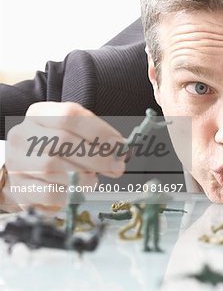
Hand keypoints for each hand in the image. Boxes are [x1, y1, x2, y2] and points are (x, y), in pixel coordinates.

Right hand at [4, 102, 125, 209]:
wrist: (28, 172)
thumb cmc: (57, 151)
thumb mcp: (75, 135)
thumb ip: (97, 138)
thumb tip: (120, 150)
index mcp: (40, 114)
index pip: (70, 116)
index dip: (99, 131)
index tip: (119, 145)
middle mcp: (23, 135)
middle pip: (63, 141)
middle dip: (97, 157)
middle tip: (116, 167)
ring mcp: (17, 162)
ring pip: (54, 167)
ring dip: (84, 176)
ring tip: (94, 179)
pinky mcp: (20, 188)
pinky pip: (49, 192)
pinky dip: (70, 193)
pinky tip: (77, 190)